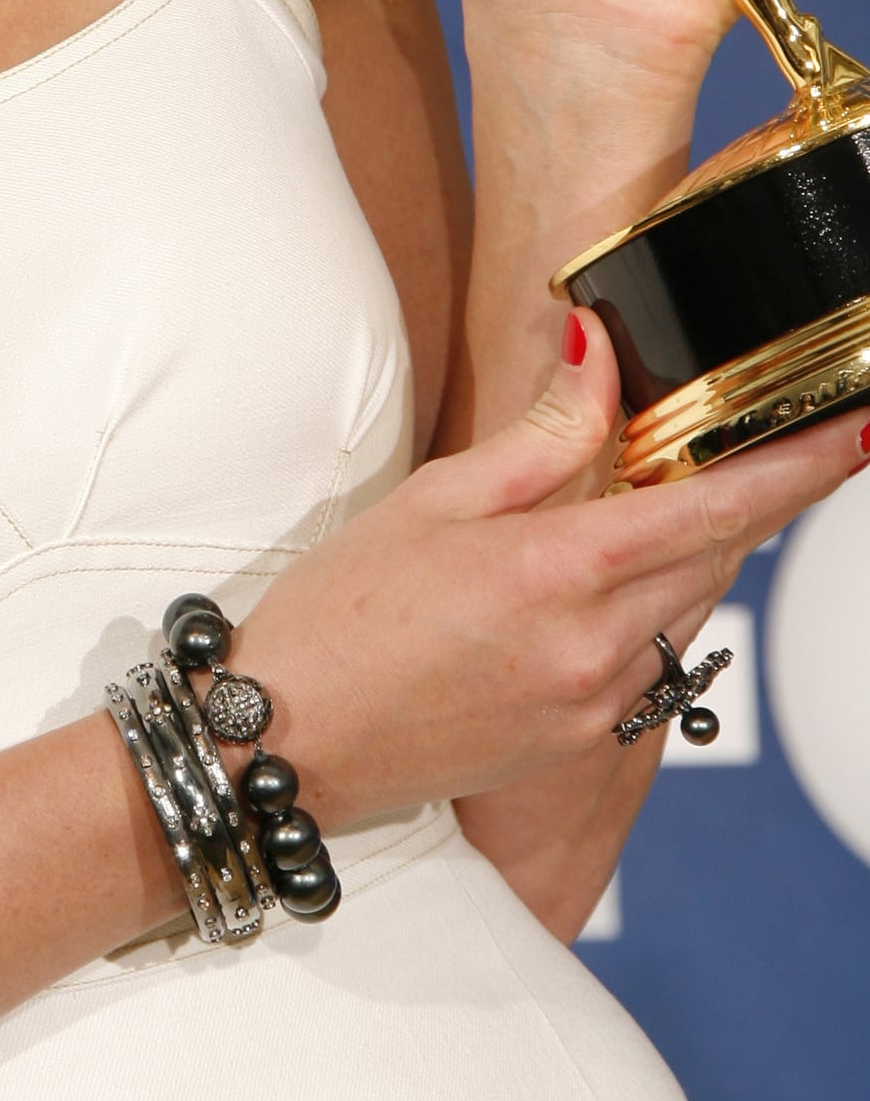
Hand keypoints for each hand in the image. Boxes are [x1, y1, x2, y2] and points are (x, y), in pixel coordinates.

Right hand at [231, 309, 867, 826]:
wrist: (288, 746)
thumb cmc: (339, 614)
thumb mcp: (432, 500)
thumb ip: (539, 434)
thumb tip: (601, 355)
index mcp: (558, 572)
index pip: (716, 507)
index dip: (799, 469)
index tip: (857, 431)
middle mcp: (597, 647)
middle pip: (719, 555)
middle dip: (753, 495)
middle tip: (766, 434)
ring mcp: (597, 701)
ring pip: (692, 604)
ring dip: (701, 546)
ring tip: (671, 491)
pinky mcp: (584, 738)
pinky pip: (656, 653)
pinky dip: (656, 599)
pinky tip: (612, 572)